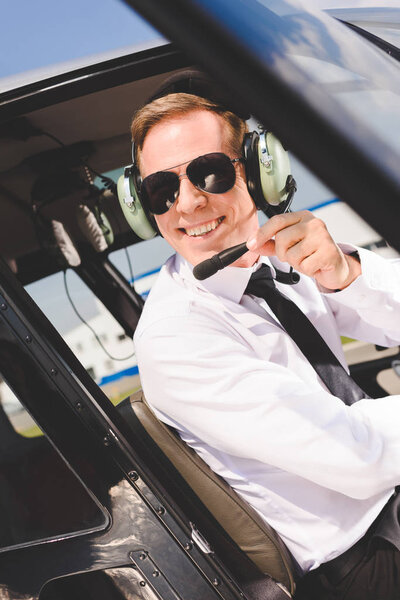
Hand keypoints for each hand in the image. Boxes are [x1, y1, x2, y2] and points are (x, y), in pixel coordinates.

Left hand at [246, 211, 360, 289]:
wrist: (335, 266)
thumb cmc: (312, 254)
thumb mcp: (289, 247)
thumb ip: (270, 245)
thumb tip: (252, 244)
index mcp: (302, 217)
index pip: (277, 221)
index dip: (262, 233)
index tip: (250, 244)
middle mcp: (313, 223)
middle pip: (282, 238)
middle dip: (283, 253)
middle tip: (295, 256)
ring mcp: (322, 236)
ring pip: (291, 254)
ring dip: (296, 263)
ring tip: (307, 260)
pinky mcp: (329, 252)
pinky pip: (304, 265)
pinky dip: (306, 270)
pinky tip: (314, 265)